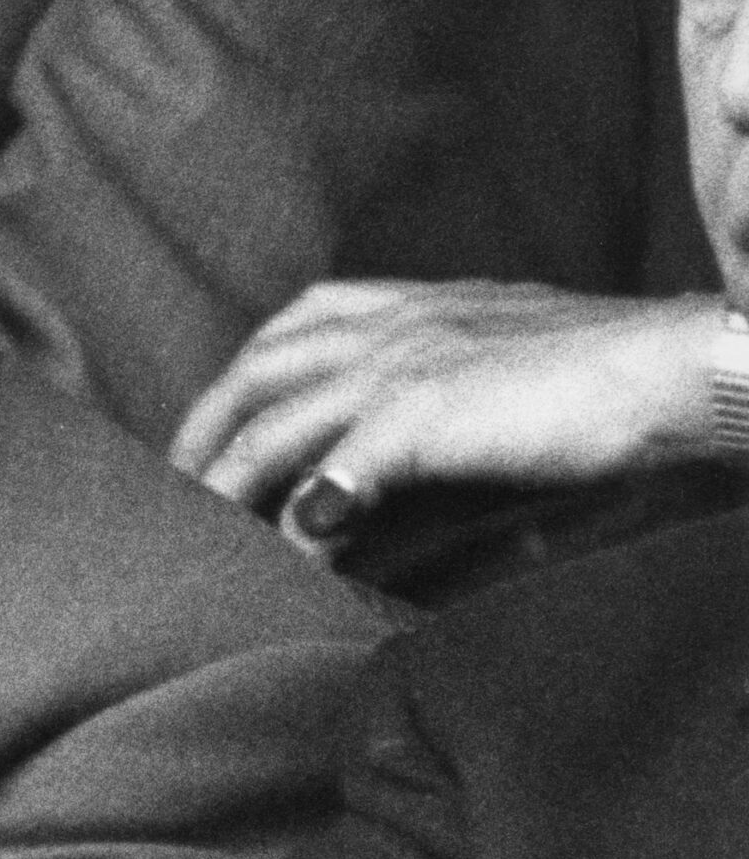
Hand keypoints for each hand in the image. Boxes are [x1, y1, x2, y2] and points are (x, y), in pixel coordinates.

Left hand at [172, 280, 731, 548]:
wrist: (682, 368)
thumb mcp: (513, 389)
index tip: (217, 427)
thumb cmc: (619, 389)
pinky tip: (287, 553)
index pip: (294, 328)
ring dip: (229, 476)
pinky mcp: (423, 409)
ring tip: (204, 525)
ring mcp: (403, 361)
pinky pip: (333, 466)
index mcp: (416, 306)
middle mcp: (394, 323)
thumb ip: (446, 425)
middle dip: (207, 428)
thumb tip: (399, 483)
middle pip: (258, 370)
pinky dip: (300, 512)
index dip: (245, 378)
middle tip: (177, 485)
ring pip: (274, 418)